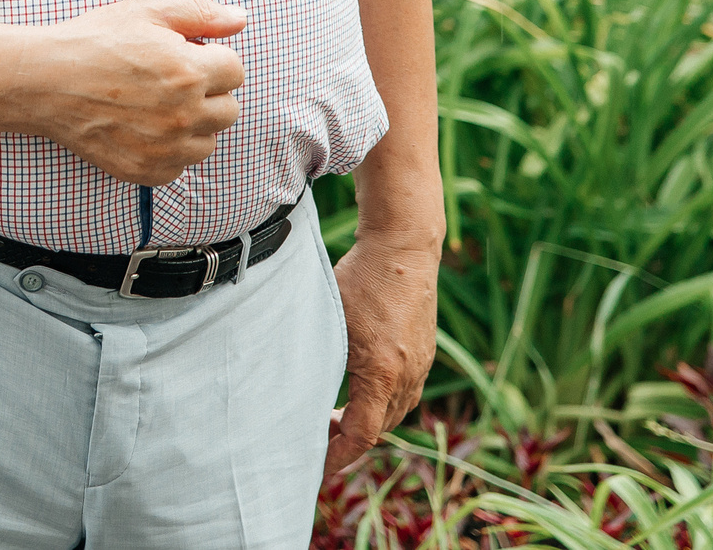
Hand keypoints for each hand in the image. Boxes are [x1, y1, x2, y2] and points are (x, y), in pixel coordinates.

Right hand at [17, 0, 246, 183]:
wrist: (44, 80)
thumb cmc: (94, 41)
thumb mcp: (146, 11)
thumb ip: (201, 14)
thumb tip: (241, 18)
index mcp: (189, 72)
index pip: (236, 71)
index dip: (213, 58)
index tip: (187, 55)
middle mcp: (183, 115)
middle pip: (229, 110)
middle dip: (209, 92)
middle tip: (172, 80)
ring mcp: (164, 148)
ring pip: (207, 142)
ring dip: (193, 125)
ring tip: (158, 105)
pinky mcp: (145, 171)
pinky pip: (179, 167)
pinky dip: (168, 151)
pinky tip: (143, 127)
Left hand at [324, 232, 440, 474]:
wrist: (404, 248)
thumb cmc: (360, 277)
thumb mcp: (328, 318)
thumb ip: (315, 355)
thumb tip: (287, 387)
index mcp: (382, 372)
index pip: (361, 435)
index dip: (337, 455)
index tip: (316, 465)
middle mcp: (408, 376)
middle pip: (378, 428)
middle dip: (347, 441)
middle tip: (315, 440)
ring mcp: (422, 366)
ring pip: (394, 412)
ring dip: (366, 422)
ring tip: (333, 421)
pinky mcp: (425, 354)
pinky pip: (404, 393)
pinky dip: (381, 403)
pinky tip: (359, 393)